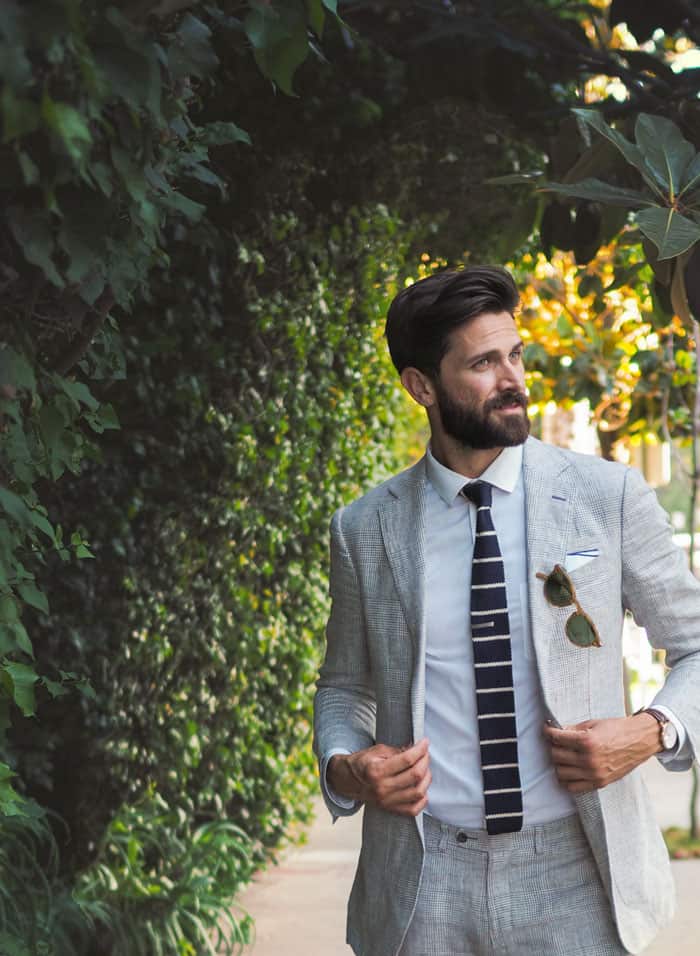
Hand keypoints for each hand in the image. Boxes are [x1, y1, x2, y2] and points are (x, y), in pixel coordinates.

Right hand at [328, 738, 430, 816]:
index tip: (425, 742)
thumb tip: (417, 750)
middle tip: (425, 754)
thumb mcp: (377, 750)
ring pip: (418, 792)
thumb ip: (397, 751)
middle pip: (415, 775)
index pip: (407, 760)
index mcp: (377, 770)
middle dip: (425, 761)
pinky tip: (422, 787)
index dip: (420, 749)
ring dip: (426, 778)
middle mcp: (382, 788)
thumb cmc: (363, 763)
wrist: (348, 780)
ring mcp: (387, 801)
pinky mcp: (390, 809)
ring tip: (424, 769)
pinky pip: (413, 809)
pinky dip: (422, 799)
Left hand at [544, 714, 660, 793]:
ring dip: (559, 763)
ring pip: (561, 773)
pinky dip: (567, 779)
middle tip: (557, 742)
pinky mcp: (599, 783)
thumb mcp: (593, 724)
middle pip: (556, 756)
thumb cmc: (617, 729)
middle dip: (553, 747)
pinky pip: (573, 787)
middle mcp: (589, 760)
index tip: (547, 730)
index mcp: (587, 742)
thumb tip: (557, 732)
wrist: (639, 741)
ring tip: (563, 755)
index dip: (549, 732)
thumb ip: (573, 730)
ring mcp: (594, 774)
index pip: (557, 739)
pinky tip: (570, 769)